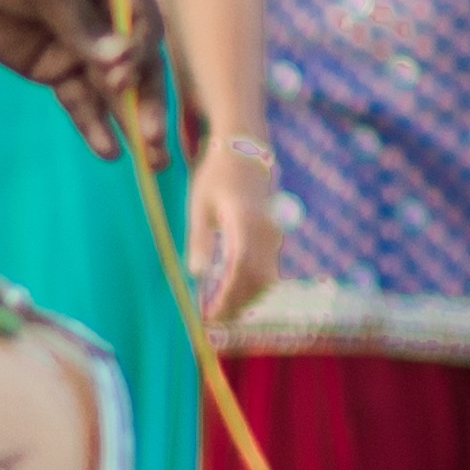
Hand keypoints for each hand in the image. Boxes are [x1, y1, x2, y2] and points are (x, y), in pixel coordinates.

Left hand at [0, 0, 144, 145]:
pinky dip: (93, 124)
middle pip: (138, 62)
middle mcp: (109, 13)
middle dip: (147, 101)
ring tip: (152, 162)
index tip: (121, 78)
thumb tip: (119, 65)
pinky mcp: (54, 66)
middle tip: (154, 138)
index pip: (143, 22)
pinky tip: (109, 150)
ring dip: (131, 121)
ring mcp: (81, 44)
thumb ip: (79, 23)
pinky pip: (80, 100)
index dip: (138, 54)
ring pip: (114, 88)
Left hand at [184, 131, 283, 324]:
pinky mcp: (274, 236)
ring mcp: (273, 233)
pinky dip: (252, 285)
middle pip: (258, 279)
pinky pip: (268, 268)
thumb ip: (199, 240)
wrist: (245, 150)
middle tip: (213, 319)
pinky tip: (234, 291)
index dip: (227, 295)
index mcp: (244, 222)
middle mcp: (265, 231)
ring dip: (246, 298)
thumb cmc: (216, 175)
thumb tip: (195, 274)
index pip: (240, 268)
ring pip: (267, 277)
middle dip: (237, 304)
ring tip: (221, 309)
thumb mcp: (199, 205)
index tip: (210, 314)